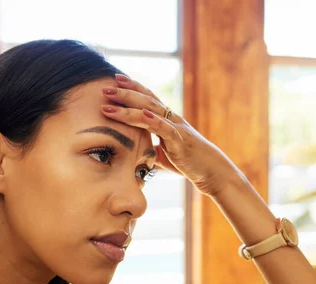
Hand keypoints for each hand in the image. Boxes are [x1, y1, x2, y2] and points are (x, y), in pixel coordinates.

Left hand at [101, 74, 242, 196]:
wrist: (210, 171)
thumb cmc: (188, 162)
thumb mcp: (164, 153)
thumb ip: (151, 147)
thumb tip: (137, 151)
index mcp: (166, 119)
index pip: (147, 98)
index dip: (132, 88)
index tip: (114, 80)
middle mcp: (171, 118)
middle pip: (145, 100)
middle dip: (124, 92)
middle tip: (105, 86)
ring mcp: (175, 128)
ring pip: (150, 110)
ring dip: (128, 105)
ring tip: (109, 100)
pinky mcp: (179, 140)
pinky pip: (164, 128)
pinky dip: (152, 120)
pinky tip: (141, 114)